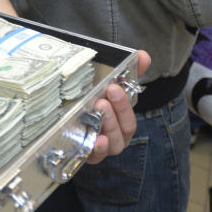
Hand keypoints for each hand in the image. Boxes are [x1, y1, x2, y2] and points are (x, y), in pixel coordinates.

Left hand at [86, 49, 150, 163]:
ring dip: (107, 127)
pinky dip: (97, 150)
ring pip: (112, 144)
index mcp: (123, 121)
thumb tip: (143, 55)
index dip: (124, 103)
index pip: (129, 114)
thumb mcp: (109, 87)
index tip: (114, 87)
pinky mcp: (87, 155)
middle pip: (123, 129)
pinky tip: (96, 140)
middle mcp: (116, 136)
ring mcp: (102, 148)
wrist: (68, 123)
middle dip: (115, 113)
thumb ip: (128, 72)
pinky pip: (95, 157)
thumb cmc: (94, 103)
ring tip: (97, 111)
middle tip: (102, 98)